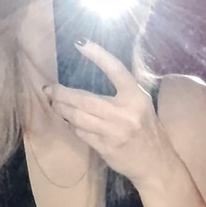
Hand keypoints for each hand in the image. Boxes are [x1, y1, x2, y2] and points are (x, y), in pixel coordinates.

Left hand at [44, 40, 174, 185]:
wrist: (156, 163)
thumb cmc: (147, 130)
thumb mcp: (142, 105)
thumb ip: (123, 91)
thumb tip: (94, 73)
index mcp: (136, 97)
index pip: (115, 70)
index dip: (98, 54)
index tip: (80, 42)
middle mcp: (125, 113)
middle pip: (84, 99)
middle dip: (62, 93)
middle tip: (49, 89)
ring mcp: (114, 132)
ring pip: (78, 117)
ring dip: (62, 110)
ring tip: (55, 104)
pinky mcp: (106, 148)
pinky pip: (81, 133)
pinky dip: (72, 126)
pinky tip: (70, 122)